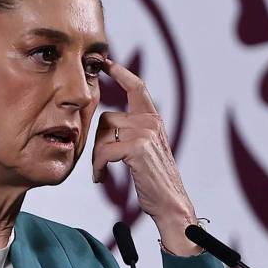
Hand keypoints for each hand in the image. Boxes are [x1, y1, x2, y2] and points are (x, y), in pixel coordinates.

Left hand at [93, 59, 202, 255]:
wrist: (170, 205)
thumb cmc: (154, 182)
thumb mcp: (145, 151)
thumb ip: (132, 132)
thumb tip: (108, 122)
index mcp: (153, 120)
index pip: (136, 87)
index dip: (120, 72)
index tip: (105, 63)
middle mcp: (151, 122)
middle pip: (106, 117)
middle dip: (98, 141)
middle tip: (100, 164)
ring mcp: (145, 133)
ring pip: (102, 134)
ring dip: (97, 157)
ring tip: (102, 173)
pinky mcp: (138, 147)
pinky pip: (104, 151)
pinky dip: (98, 167)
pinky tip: (102, 179)